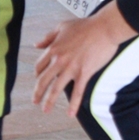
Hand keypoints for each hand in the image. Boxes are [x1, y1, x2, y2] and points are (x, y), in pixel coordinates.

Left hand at [34, 0, 134, 117]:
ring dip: (49, 101)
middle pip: (44, 80)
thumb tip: (36, 45)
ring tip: (45, 110)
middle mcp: (59, 60)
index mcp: (54, 48)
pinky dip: (73, 104)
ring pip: (56, 88)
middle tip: (35, 101)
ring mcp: (71, 68)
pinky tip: (70, 114)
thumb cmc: (85, 26)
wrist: (104, 28)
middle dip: (38, 92)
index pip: (40, 66)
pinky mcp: (84, 73)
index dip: (38, 74)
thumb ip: (48, 37)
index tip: (38, 80)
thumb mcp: (62, 27)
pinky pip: (77, 92)